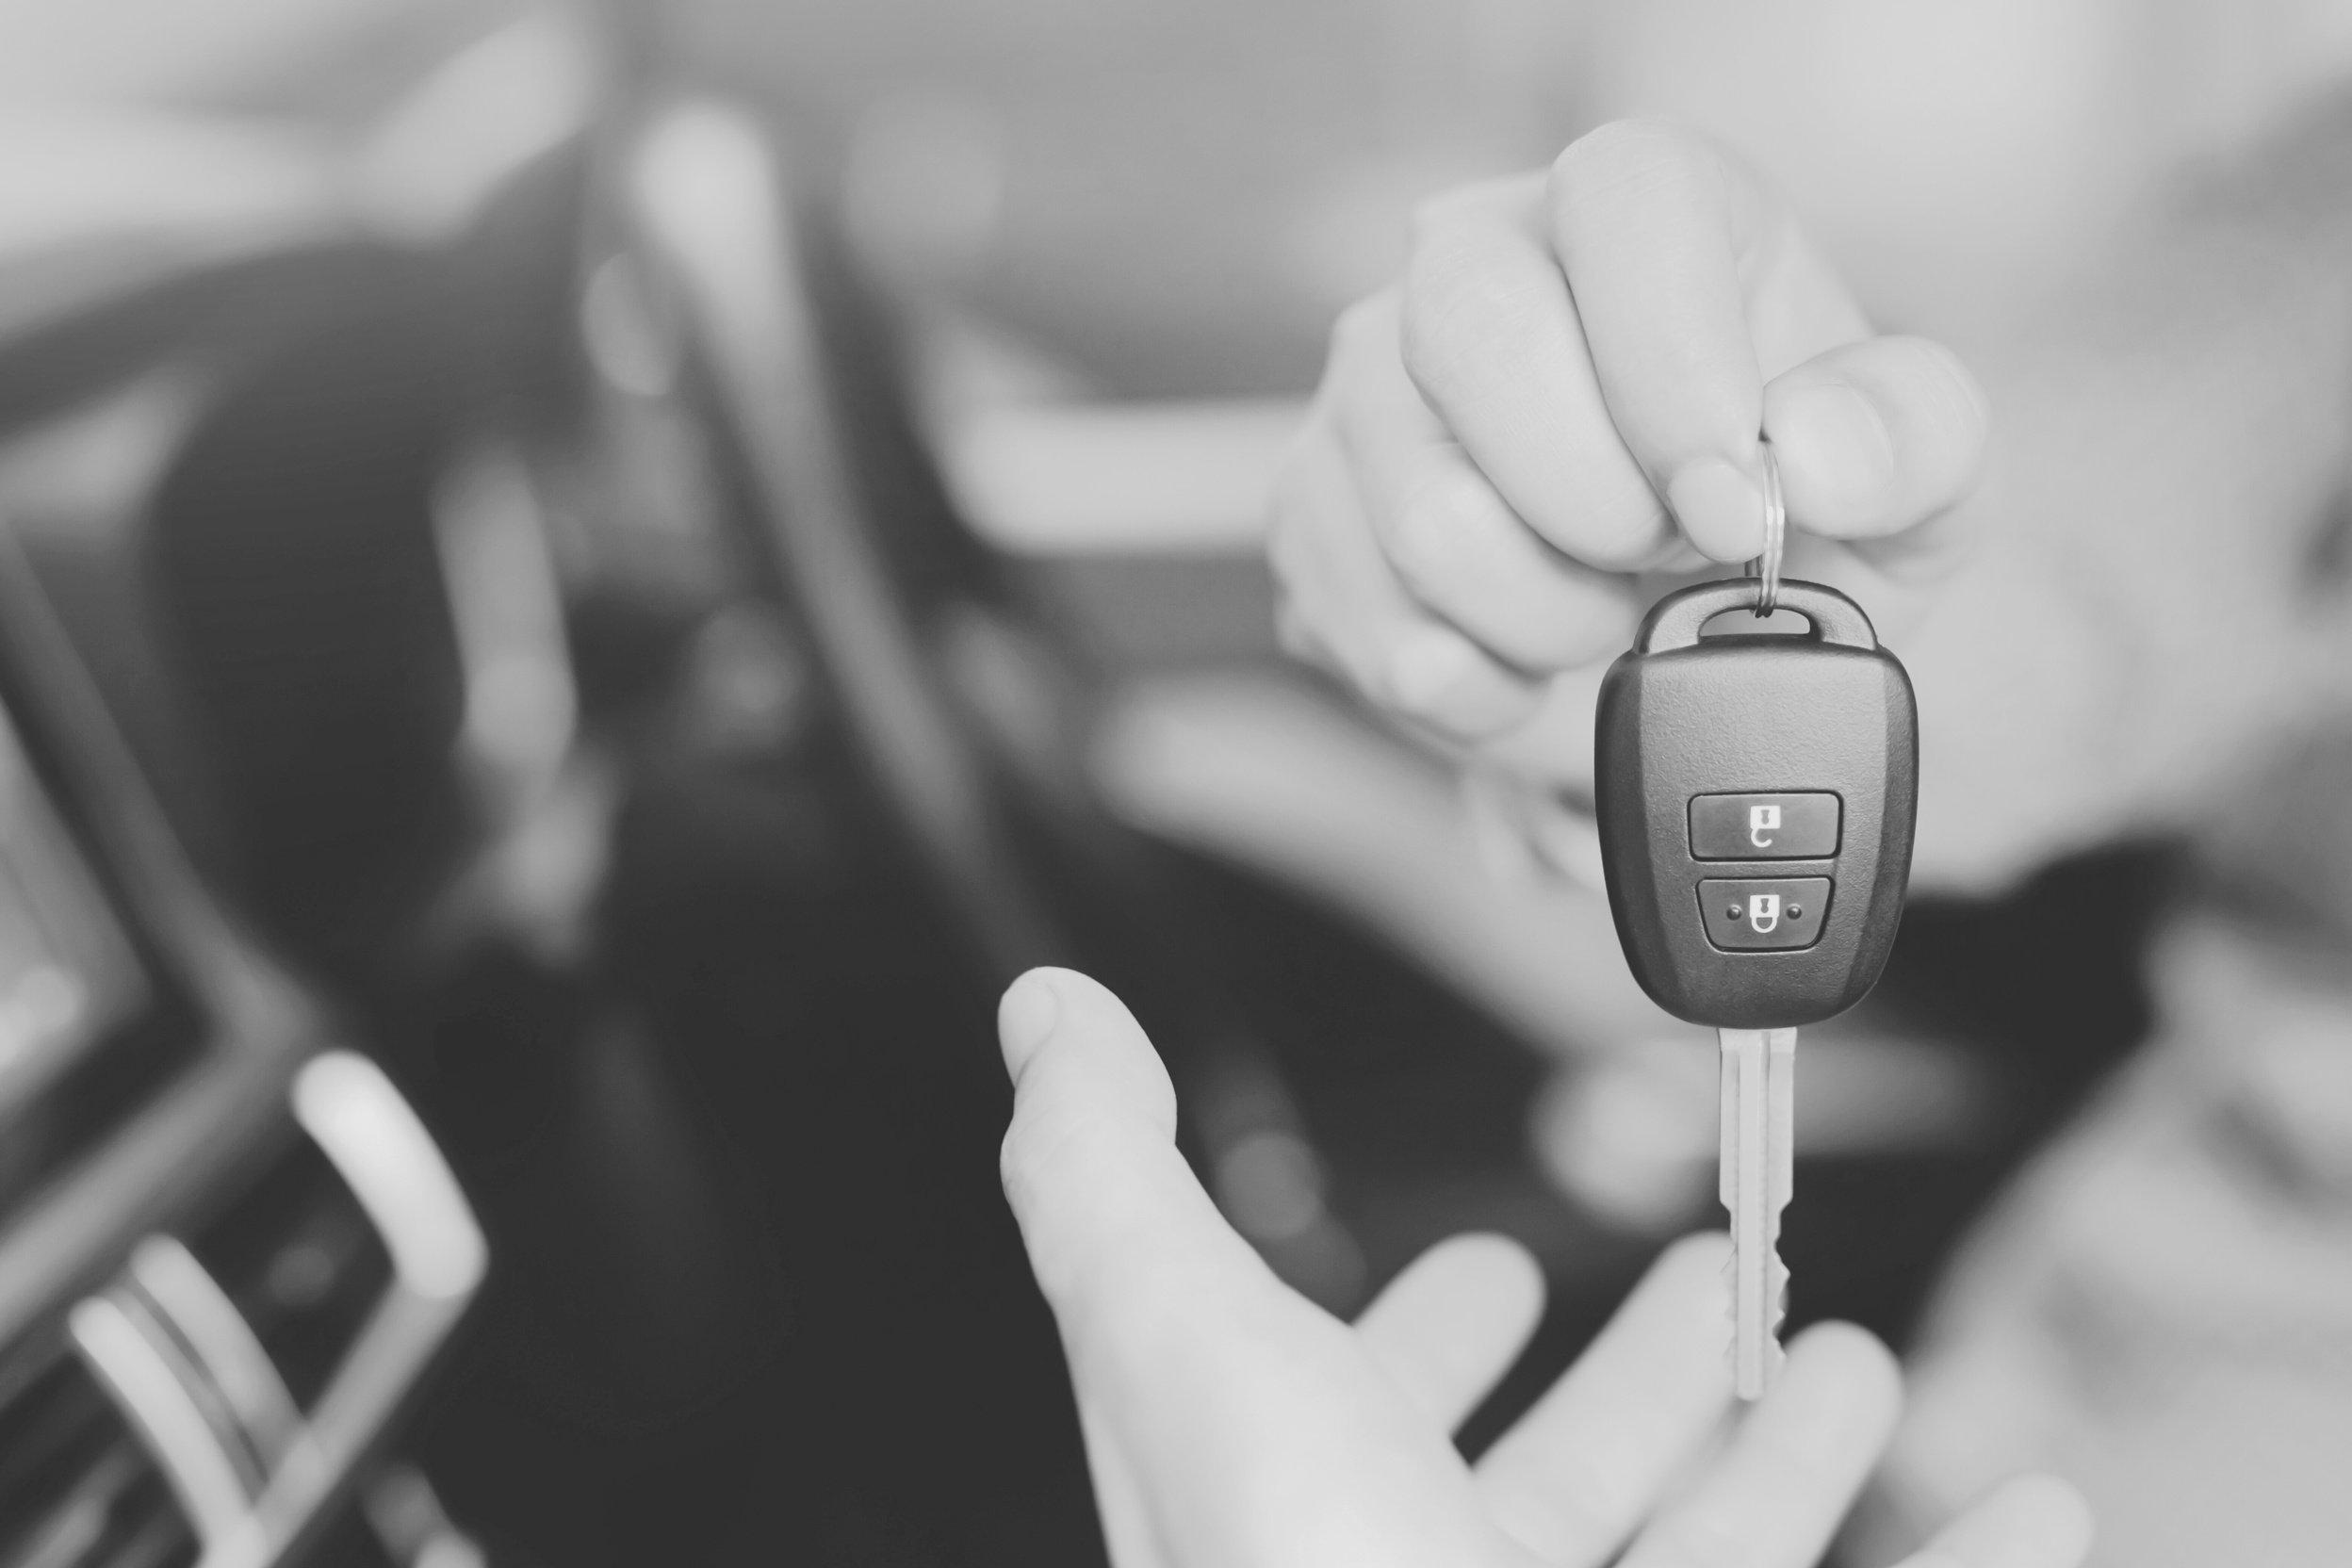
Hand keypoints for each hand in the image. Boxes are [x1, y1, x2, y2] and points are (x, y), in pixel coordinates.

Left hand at [996, 966, 2090, 1566]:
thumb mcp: (1179, 1339)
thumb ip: (1107, 1173)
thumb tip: (1047, 1013)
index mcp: (1308, 1505)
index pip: (1355, 1402)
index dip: (1418, 1337)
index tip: (1486, 1268)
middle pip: (1550, 1484)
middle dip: (1635, 1381)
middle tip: (1702, 1287)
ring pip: (1707, 1558)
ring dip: (1787, 1462)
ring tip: (1851, 1359)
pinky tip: (2043, 1508)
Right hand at [1270, 120, 1986, 876]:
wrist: (1699, 618)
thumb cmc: (1804, 512)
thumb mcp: (1921, 484)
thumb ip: (1909, 440)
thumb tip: (1811, 451)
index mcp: (1641, 202)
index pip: (1619, 204)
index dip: (1674, 361)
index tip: (1732, 509)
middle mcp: (1474, 260)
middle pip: (1470, 331)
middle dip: (1594, 503)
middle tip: (1664, 562)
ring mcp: (1368, 388)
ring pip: (1420, 509)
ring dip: (1544, 618)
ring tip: (1604, 617)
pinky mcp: (1310, 512)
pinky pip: (1368, 626)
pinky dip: (1474, 689)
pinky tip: (1524, 664)